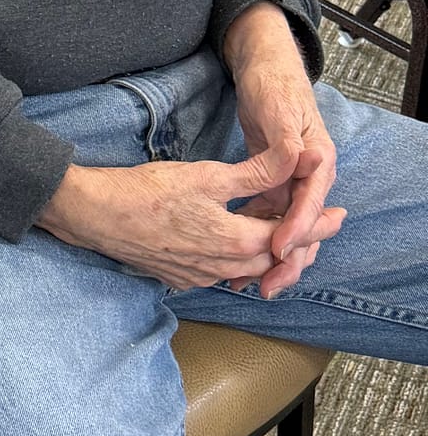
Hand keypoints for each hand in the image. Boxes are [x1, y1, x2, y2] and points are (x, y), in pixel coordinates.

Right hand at [39, 143, 341, 295]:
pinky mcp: (179, 277)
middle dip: (300, 244)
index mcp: (236, 242)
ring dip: (270, 255)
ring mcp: (199, 277)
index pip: (290, 236)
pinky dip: (239, 263)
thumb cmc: (147, 192)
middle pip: (273, 259)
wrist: (95, 215)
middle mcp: (222, 267)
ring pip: (248, 271)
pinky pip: (220, 275)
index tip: (339, 216)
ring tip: (284, 239)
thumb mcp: (207, 175)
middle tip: (321, 228)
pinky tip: (235, 249)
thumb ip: (256, 172)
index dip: (318, 226)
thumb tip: (295, 157)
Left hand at [225, 2, 341, 294]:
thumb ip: (288, 140)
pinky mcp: (274, 183)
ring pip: (286, 229)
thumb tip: (301, 159)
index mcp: (317, 161)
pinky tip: (236, 258)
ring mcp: (292, 181)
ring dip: (269, 257)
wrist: (265, 68)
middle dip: (287, 260)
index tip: (277, 251)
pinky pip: (269, 218)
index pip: (308, 204)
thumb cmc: (275, 86)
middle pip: (303, 227)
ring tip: (248, 285)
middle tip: (266, 287)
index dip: (294, 230)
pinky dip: (256, 238)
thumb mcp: (279, 111)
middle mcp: (309, 176)